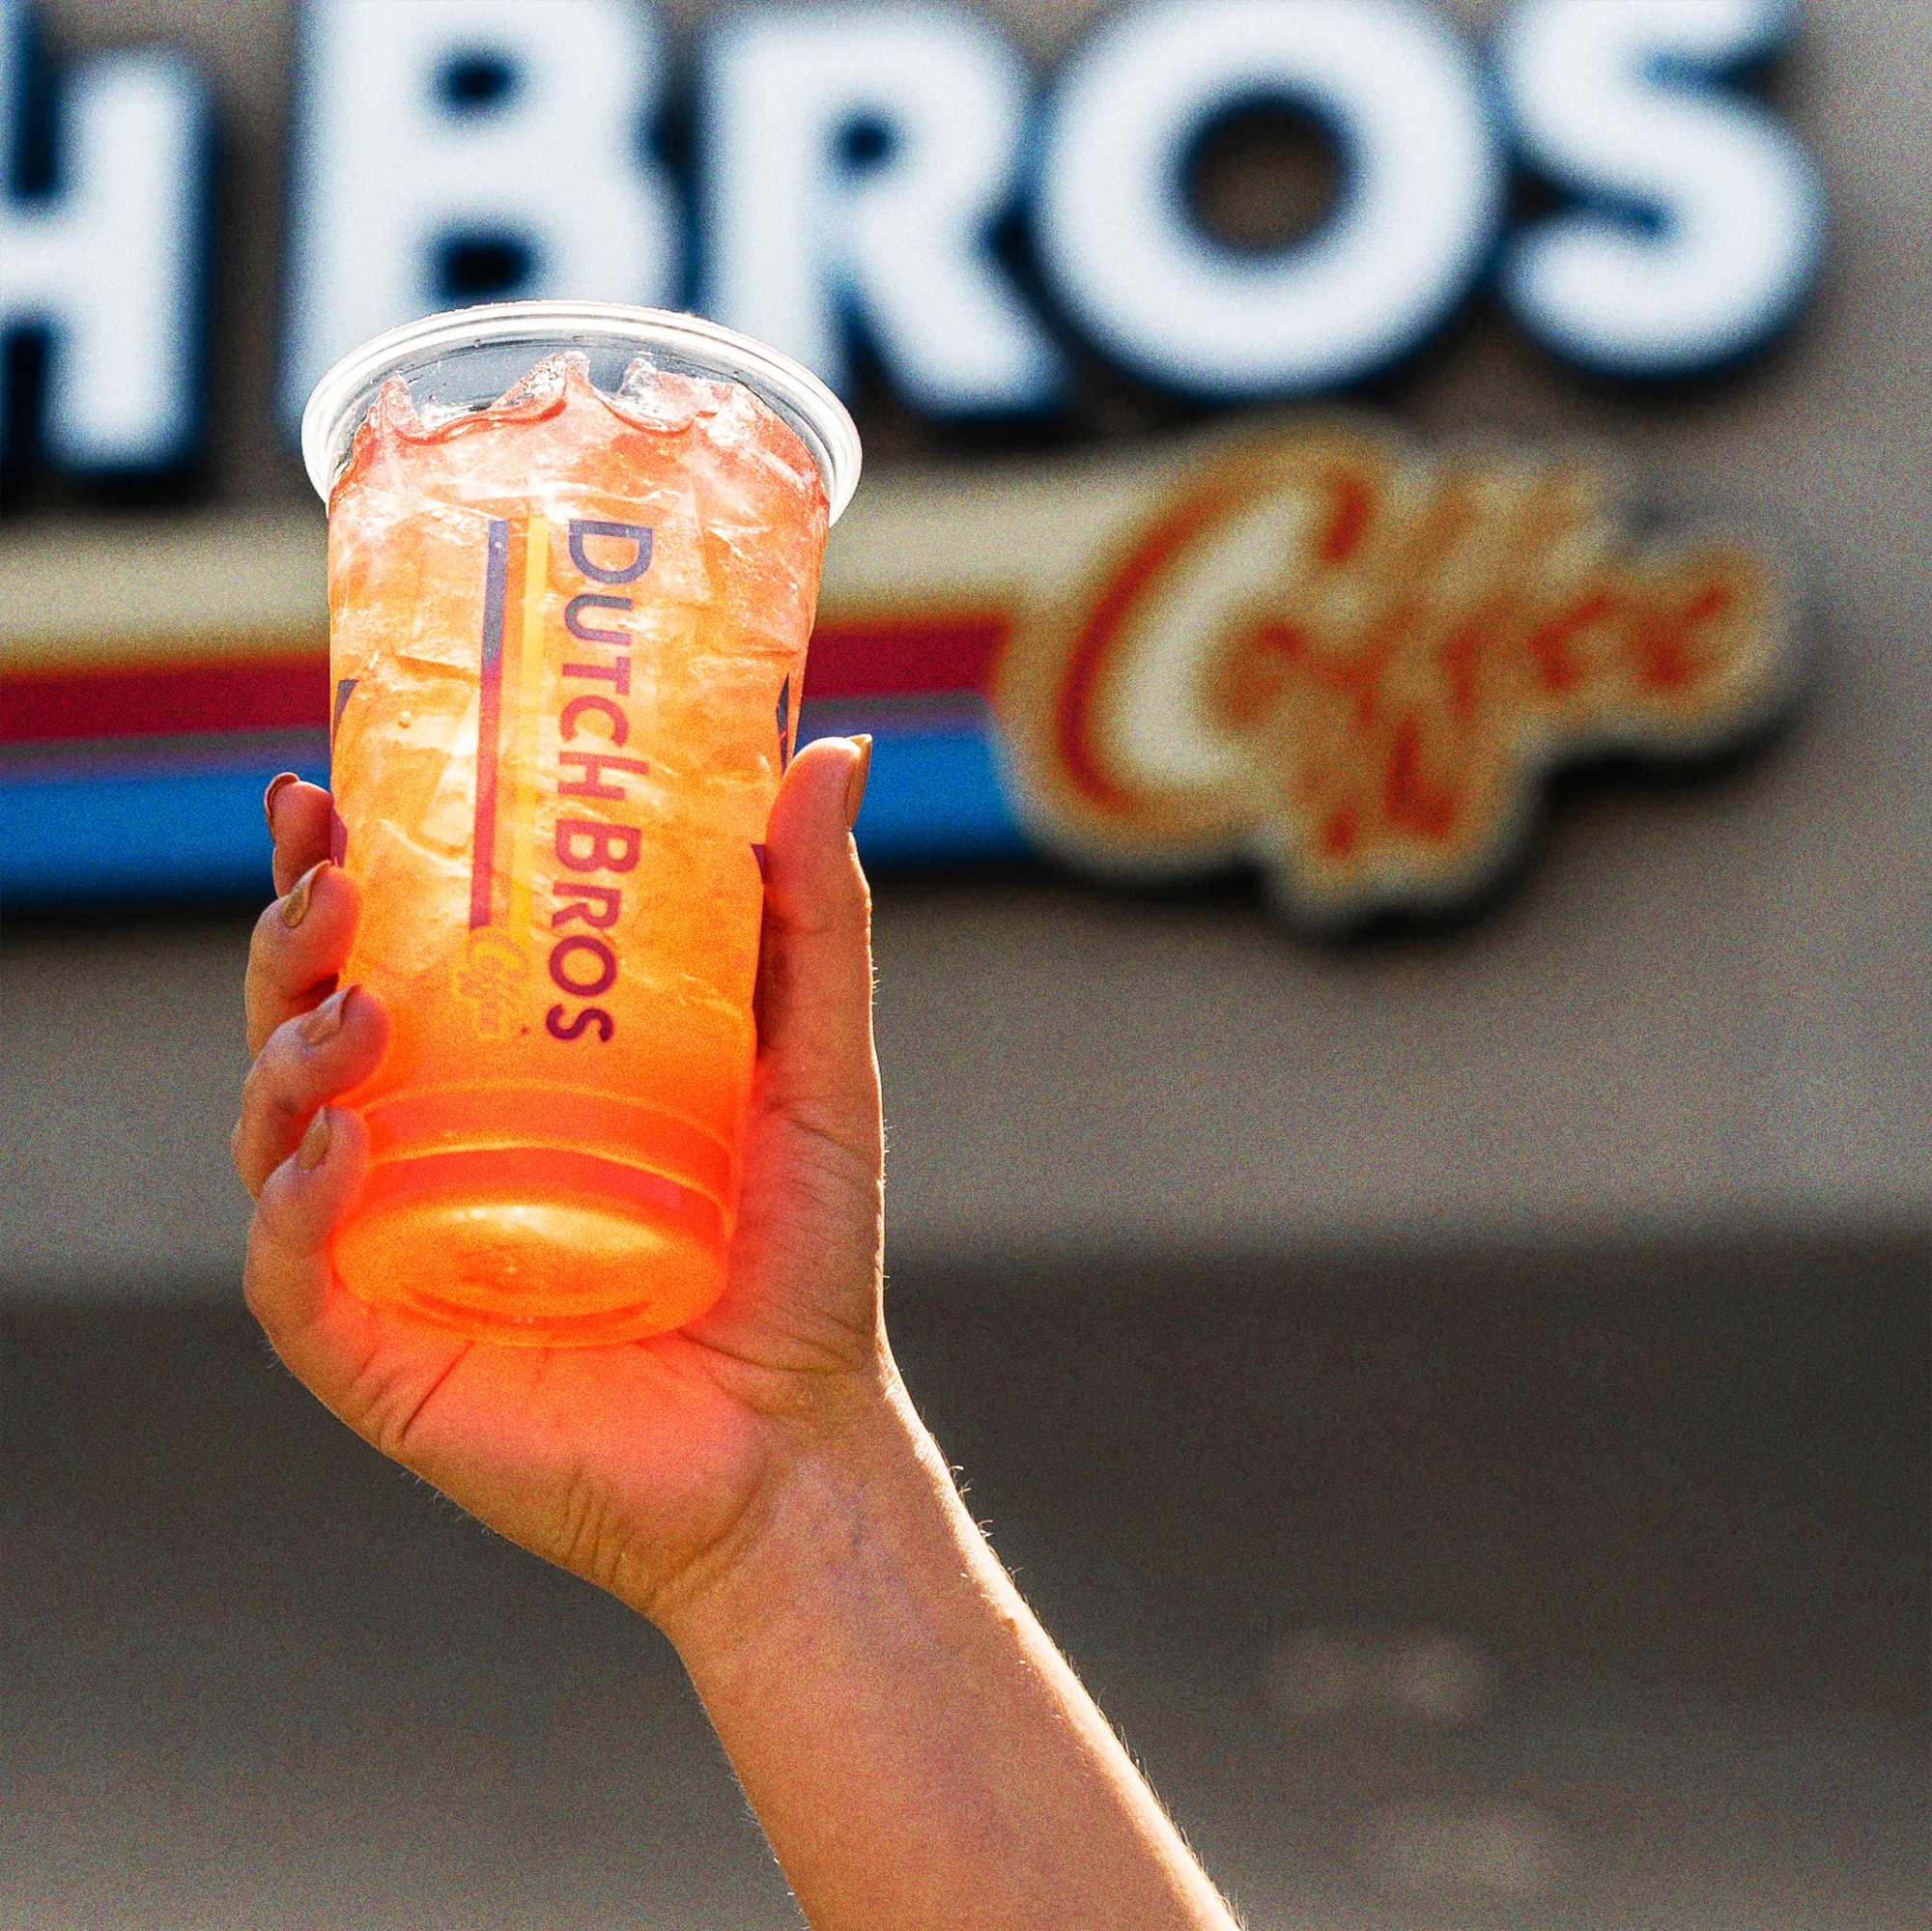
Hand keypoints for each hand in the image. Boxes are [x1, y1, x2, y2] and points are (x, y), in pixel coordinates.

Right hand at [234, 738, 886, 1625]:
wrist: (794, 1440)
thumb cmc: (797, 1256)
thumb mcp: (812, 1063)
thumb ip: (813, 916)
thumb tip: (832, 751)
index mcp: (503, 1071)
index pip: (389, 948)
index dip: (336, 866)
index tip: (324, 784)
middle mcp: (428, 1146)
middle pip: (306, 1017)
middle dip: (291, 936)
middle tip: (330, 875)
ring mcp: (391, 1247)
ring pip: (273, 1124)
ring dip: (287, 1048)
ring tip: (359, 1009)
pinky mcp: (375, 1349)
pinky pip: (289, 1267)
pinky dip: (295, 1201)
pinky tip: (343, 1147)